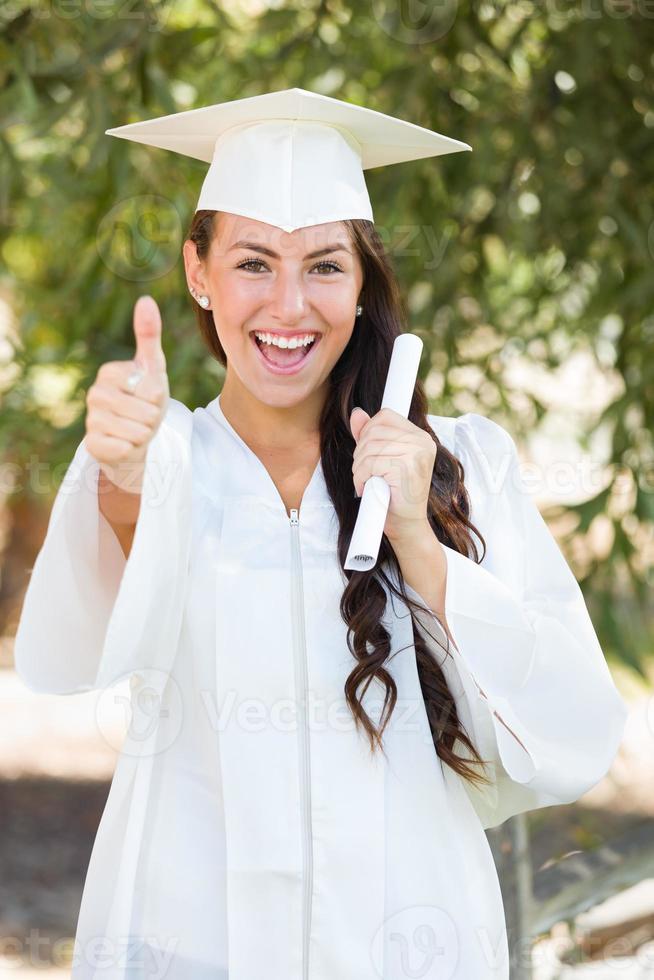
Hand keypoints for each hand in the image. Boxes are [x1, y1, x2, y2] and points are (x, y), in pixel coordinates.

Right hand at [84, 295, 169, 492]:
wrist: (133, 437)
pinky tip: (124, 444)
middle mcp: (95, 394)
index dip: (158, 398)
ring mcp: (91, 420)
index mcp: (109, 372)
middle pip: (147, 411)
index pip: (152, 389)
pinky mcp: (92, 444)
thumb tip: (146, 299)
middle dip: (153, 419)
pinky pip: (124, 448)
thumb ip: (149, 335)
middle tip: (143, 418)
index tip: (147, 397)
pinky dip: (132, 449)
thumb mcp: (153, 368)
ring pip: (138, 431)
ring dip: (144, 434)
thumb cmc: (144, 400)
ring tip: (136, 430)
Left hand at [350, 406, 436, 544]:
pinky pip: (370, 464)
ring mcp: (417, 453)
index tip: (367, 455)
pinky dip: (361, 478)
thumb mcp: (380, 460)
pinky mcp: (407, 467)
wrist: (407, 527)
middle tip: (364, 474)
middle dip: (360, 454)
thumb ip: (370, 435)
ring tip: (366, 483)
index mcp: (421, 437)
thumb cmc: (393, 495)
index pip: (385, 416)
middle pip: (373, 431)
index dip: (367, 433)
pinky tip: (368, 490)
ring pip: (369, 448)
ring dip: (359, 468)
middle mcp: (423, 442)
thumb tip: (356, 413)